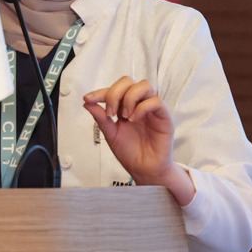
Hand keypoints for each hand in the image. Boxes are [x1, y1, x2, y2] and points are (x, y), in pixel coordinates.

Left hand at [82, 77, 195, 205]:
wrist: (144, 169)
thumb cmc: (130, 152)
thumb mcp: (110, 134)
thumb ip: (100, 118)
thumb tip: (87, 102)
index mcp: (125, 106)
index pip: (114, 89)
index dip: (100, 92)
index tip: (88, 99)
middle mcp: (139, 104)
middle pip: (128, 81)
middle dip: (114, 93)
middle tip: (110, 113)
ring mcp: (152, 109)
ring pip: (144, 85)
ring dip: (129, 98)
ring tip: (125, 116)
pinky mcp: (164, 116)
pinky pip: (156, 101)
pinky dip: (142, 108)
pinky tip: (134, 119)